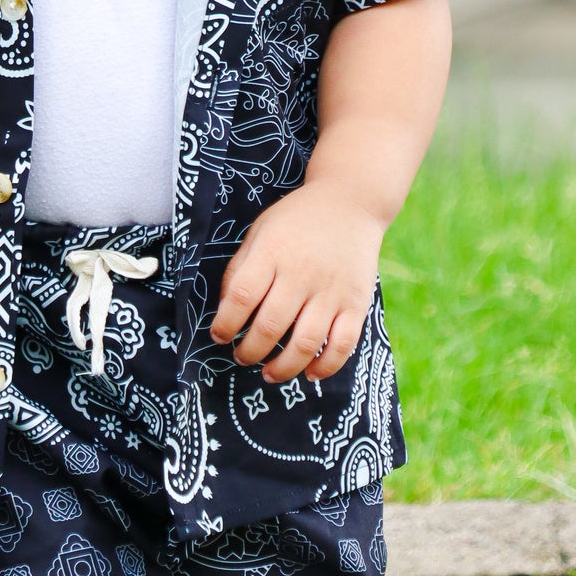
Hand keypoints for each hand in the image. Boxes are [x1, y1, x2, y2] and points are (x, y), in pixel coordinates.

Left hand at [208, 182, 385, 382]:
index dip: (225, 324)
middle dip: (249, 352)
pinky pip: (342, 344)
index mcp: (272, 252)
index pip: (241, 297)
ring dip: (282, 367)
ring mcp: (332, 290)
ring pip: (305, 343)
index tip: (219, 336)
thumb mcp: (261, 230)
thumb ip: (241, 268)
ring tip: (269, 373)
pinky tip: (308, 373)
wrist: (351, 201)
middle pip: (269, 326)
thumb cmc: (297, 219)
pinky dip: (325, 367)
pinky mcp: (357, 303)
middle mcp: (302, 273)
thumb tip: (225, 311)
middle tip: (242, 357)